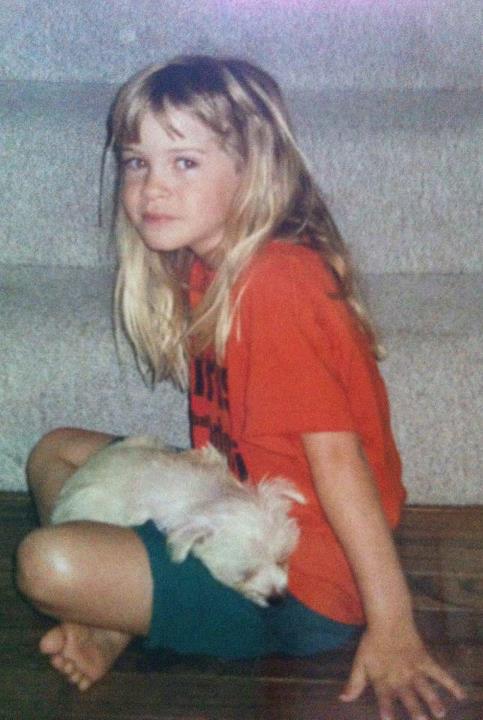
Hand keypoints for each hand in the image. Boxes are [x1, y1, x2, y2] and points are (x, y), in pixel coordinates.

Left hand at [339, 625, 466, 719]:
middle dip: (415, 710)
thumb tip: (343, 699)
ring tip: (440, 714)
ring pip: (425, 688)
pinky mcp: (426, 660)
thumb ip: (354, 682)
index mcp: (383, 678)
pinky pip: (440, 673)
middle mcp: (400, 677)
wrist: (388, 620)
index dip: (387, 708)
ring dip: (433, 701)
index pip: (384, 698)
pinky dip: (451, 684)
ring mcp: (414, 669)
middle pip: (409, 696)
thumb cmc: (372, 642)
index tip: (389, 719)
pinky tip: (461, 695)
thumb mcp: (360, 662)